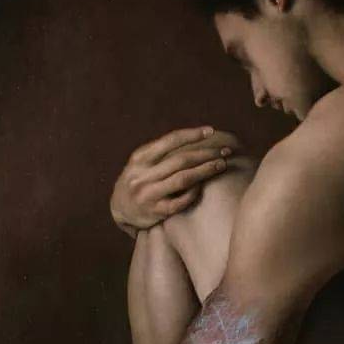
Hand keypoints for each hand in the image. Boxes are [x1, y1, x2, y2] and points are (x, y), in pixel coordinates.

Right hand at [110, 126, 239, 236]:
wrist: (118, 209)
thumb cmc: (138, 180)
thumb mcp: (141, 162)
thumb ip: (160, 152)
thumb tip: (195, 136)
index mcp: (140, 158)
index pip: (170, 141)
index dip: (192, 135)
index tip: (211, 131)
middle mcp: (142, 175)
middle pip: (181, 160)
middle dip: (206, 154)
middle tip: (225, 150)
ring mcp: (148, 195)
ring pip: (183, 179)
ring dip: (206, 170)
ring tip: (222, 165)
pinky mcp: (155, 212)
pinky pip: (181, 201)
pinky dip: (194, 192)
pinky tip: (203, 186)